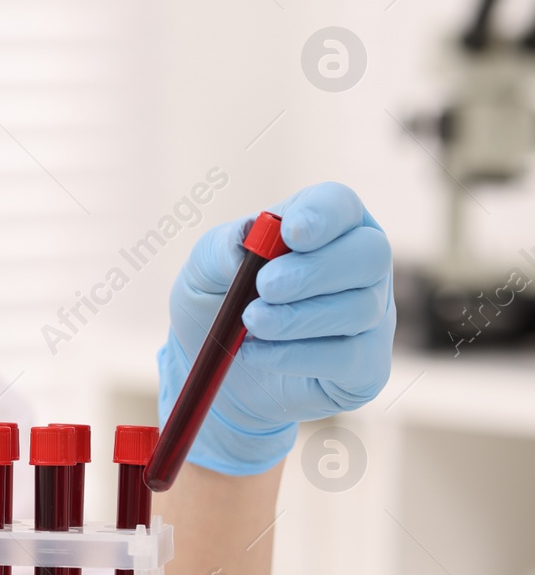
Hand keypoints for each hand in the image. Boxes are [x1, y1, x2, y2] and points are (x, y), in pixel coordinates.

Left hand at [160, 182, 394, 474]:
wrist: (217, 370)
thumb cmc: (216, 303)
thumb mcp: (203, 270)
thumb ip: (220, 249)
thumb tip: (243, 249)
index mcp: (324, 226)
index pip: (340, 204)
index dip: (322, 215)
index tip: (290, 234)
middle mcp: (361, 266)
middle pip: (370, 254)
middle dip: (314, 271)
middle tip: (264, 287)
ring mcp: (372, 316)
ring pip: (360, 309)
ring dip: (298, 317)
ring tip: (249, 323)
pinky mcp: (366, 366)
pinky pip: (350, 358)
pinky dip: (297, 356)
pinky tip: (257, 353)